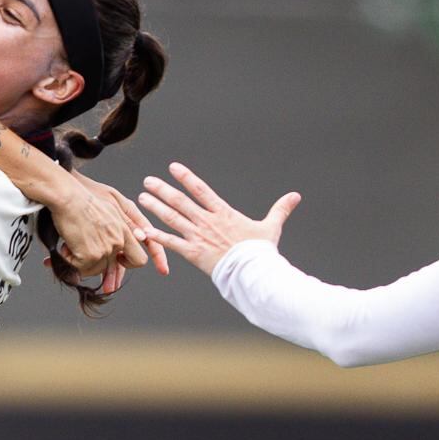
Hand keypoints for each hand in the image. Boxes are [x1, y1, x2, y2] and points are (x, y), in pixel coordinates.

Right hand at [38, 170, 153, 284]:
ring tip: (72, 247)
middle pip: (134, 263)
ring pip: (101, 269)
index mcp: (126, 224)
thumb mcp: (112, 198)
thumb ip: (127, 217)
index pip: (150, 244)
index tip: (164, 270)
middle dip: (118, 273)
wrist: (66, 195)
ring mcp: (108, 247)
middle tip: (109, 283)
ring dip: (85, 263)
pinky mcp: (92, 255)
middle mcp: (121, 237)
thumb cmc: (82, 192)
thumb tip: (141, 235)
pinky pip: (83, 269)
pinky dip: (71, 262)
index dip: (157, 257)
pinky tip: (65, 249)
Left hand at [140, 163, 297, 275]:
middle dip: (163, 189)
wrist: (254, 272)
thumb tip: (296, 196)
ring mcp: (198, 236)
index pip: (201, 189)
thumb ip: (280, 210)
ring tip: (142, 198)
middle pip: (180, 201)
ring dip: (155, 207)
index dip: (186, 177)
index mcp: (223, 213)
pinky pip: (170, 243)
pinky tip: (142, 230)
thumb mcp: (271, 227)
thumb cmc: (262, 251)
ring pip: (172, 218)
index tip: (173, 167)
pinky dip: (156, 236)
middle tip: (148, 181)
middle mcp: (207, 221)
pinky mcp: (193, 253)